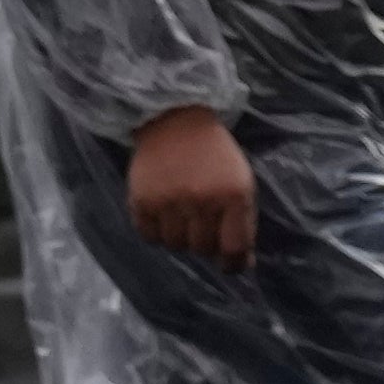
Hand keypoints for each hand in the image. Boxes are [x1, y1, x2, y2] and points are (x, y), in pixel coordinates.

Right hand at [127, 106, 256, 266]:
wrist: (176, 119)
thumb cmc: (215, 154)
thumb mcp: (240, 181)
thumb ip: (242, 222)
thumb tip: (242, 264)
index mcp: (233, 194)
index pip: (234, 248)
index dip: (233, 263)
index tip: (230, 264)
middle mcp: (201, 200)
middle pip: (202, 249)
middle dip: (205, 241)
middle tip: (203, 221)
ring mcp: (169, 202)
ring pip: (175, 246)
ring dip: (180, 236)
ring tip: (182, 211)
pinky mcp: (142, 202)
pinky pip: (150, 237)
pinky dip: (157, 231)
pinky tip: (163, 211)